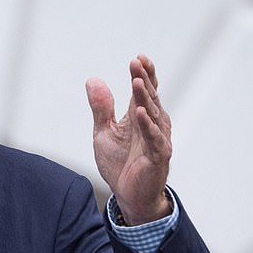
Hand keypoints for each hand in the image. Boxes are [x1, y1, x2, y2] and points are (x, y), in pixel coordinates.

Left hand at [85, 54, 171, 224]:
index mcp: (140, 117)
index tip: (137, 58)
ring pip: (154, 114)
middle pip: (150, 97)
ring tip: (137, 81)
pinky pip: (154, 138)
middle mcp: (152, 124)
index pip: (144, 91)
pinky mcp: (158, 156)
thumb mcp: (104, 132)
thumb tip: (93, 79)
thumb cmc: (120, 163)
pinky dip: (148, 125)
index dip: (142, 74)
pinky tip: (141, 112)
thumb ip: (101, 108)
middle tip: (137, 62)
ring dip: (146, 97)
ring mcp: (158, 139)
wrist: (127, 195)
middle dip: (144, 79)